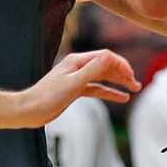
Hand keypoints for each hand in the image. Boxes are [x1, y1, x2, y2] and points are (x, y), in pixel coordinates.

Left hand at [24, 48, 141, 122]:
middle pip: (106, 65)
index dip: (121, 64)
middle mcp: (78, 67)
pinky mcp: (75, 90)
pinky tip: (121, 98)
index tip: (131, 77)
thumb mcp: (73, 83)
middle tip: (137, 85)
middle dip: (123, 73)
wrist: (29, 110)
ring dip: (119, 82)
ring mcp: (77, 78)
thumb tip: (110, 57)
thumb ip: (93, 70)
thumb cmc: (47, 97)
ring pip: (103, 77)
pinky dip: (110, 92)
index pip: (106, 56)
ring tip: (134, 89)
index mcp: (77, 61)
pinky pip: (97, 89)